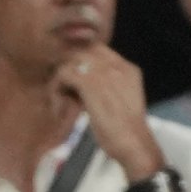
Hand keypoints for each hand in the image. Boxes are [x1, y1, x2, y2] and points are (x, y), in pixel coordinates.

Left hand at [55, 47, 166, 182]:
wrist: (133, 142)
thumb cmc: (126, 129)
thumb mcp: (124, 100)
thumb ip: (110, 87)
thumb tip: (84, 85)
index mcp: (129, 69)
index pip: (99, 49)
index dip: (81, 61)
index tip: (72, 79)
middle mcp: (118, 66)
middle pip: (83, 51)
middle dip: (68, 66)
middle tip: (61, 87)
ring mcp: (105, 73)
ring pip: (71, 61)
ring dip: (60, 79)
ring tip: (59, 98)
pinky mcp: (91, 84)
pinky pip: (64, 74)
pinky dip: (56, 88)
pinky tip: (59, 104)